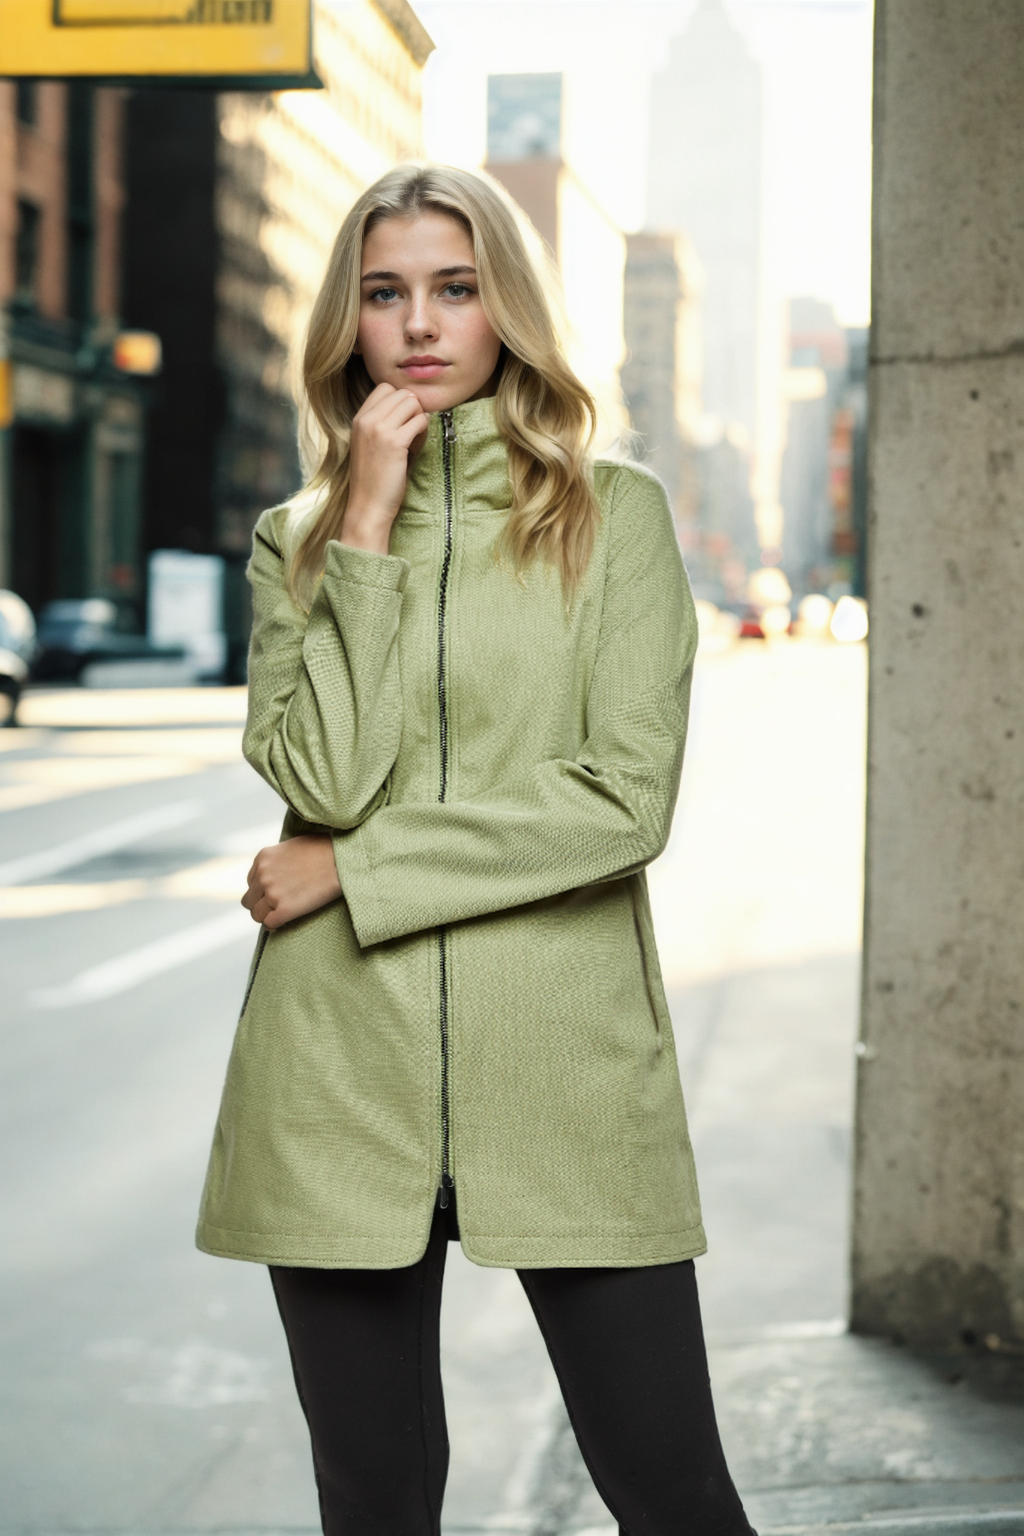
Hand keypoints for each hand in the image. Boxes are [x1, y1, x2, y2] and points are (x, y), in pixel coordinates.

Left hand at [242, 835, 341, 929]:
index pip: (251, 882)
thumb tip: (278, 871)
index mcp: (263, 858)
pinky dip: (275, 925)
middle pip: (249, 900)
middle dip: (260, 904)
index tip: (275, 893)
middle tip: (275, 907)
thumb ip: (278, 859)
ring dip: (266, 916)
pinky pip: (269, 924)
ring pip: (256, 915)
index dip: (262, 890)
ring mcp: (272, 893)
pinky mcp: (285, 909)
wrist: (342, 861)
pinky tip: (284, 922)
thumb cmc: (324, 850)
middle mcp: (263, 875)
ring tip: (280, 916)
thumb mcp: (293, 846)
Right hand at [342, 383, 429, 553]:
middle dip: (413, 411)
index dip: (400, 402)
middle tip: (411, 434)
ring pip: (413, 404)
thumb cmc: (374, 479)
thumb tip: (414, 404)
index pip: (385, 388)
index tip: (402, 423)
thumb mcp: (371, 443)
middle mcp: (366, 419)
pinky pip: (421, 421)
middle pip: (403, 393)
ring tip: (414, 441)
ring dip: (420, 421)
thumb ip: (385, 422)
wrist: (368, 506)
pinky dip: (424, 433)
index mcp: (359, 418)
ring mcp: (379, 429)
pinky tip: (416, 449)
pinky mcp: (395, 442)